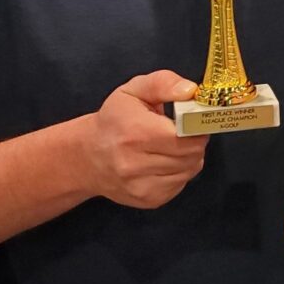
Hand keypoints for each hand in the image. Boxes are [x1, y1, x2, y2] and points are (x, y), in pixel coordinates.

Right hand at [85, 70, 208, 207]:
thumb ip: (164, 83)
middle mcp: (134, 164)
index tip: (194, 120)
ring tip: (172, 145)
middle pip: (191, 155)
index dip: (196, 127)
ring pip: (190, 170)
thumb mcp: (134, 90)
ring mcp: (141, 186)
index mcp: (135, 133)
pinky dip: (180, 171)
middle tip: (184, 131)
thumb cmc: (114, 119)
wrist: (87, 156)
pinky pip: (181, 184)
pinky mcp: (148, 200)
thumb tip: (190, 91)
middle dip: (195, 140)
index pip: (185, 136)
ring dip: (189, 156)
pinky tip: (165, 161)